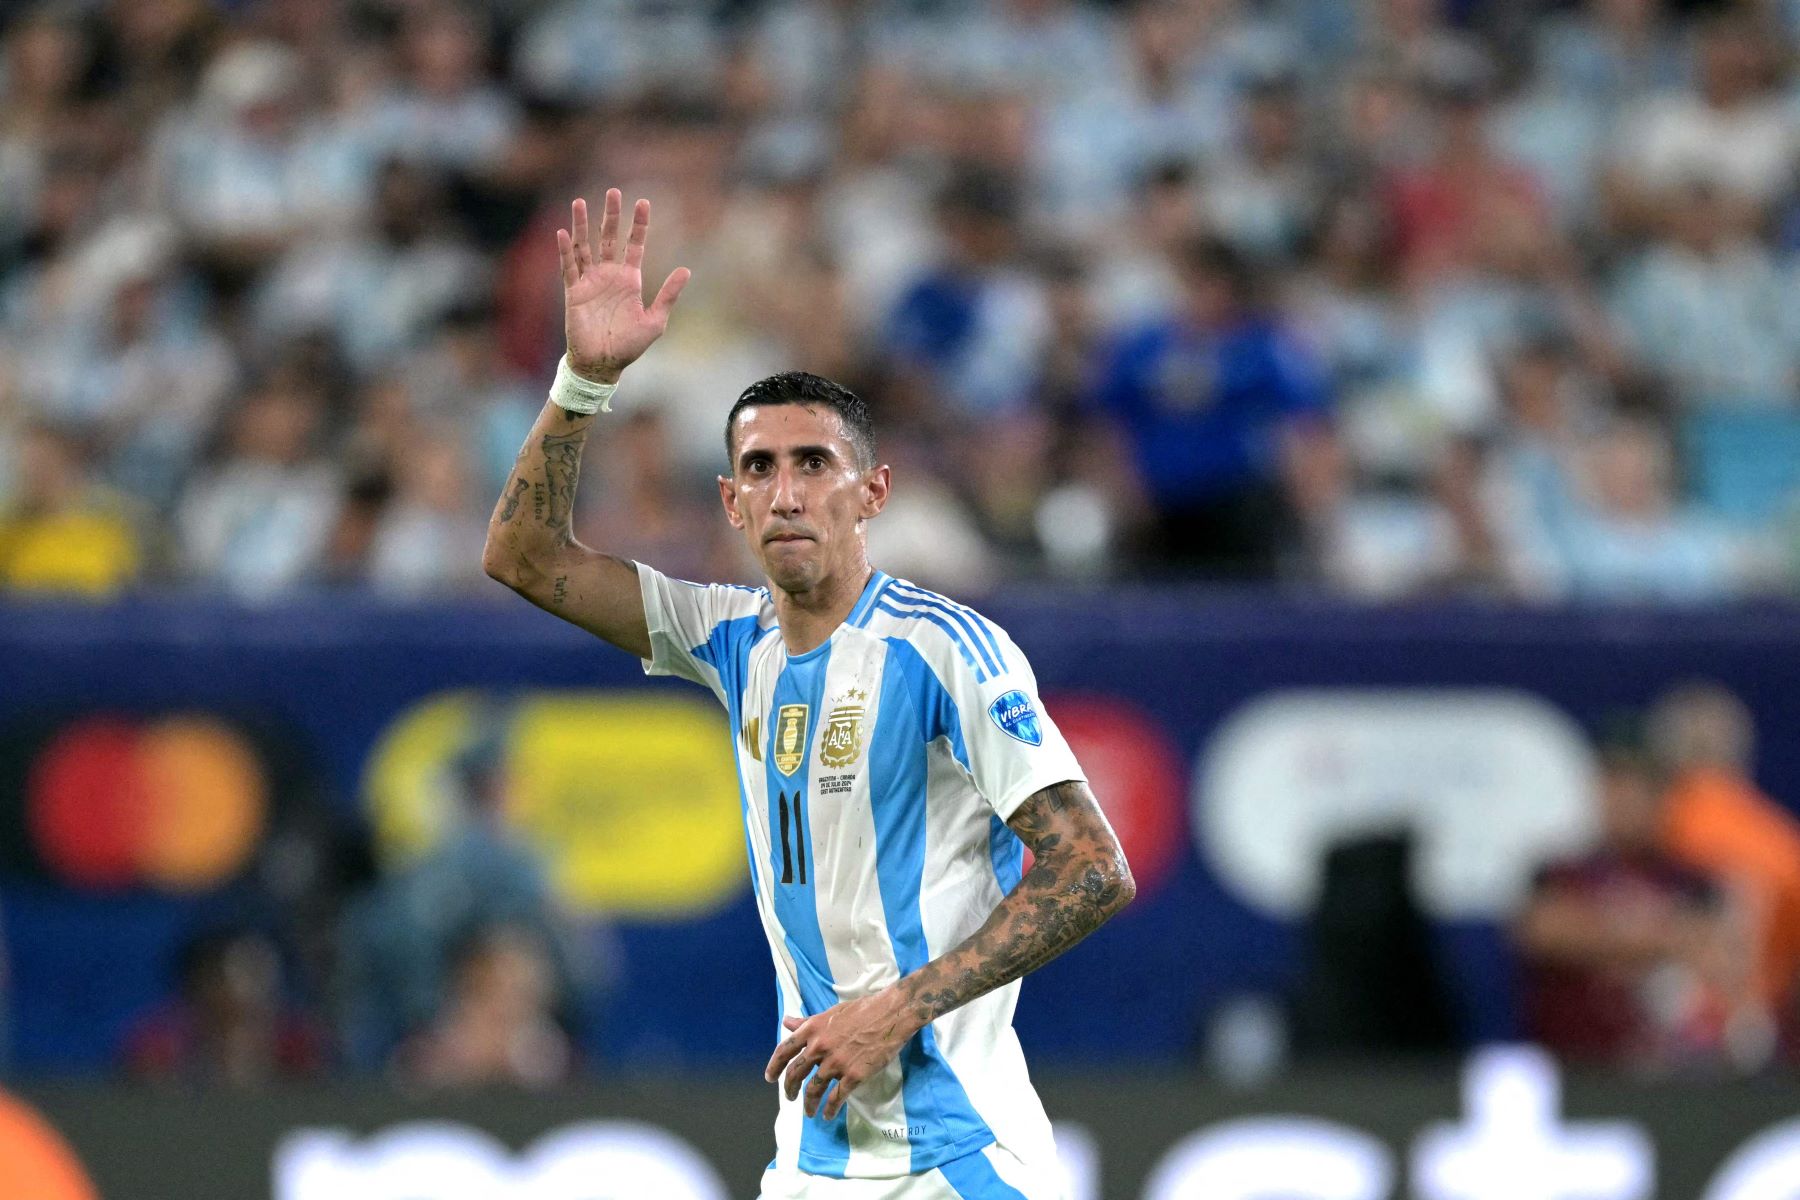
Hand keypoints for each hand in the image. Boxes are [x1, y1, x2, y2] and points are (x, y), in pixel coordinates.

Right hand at [556, 189, 689, 383]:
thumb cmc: (629, 345)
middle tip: (613, 191)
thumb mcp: (655, 321)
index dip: (639, 224)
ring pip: (585, 246)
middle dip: (611, 215)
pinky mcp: (574, 293)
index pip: (634, 244)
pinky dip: (565, 250)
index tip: (643, 202)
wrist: (603, 365)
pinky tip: (563, 232)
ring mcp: (590, 282)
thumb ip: (668, 295)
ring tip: (580, 202)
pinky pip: (568, 268)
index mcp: (629, 279)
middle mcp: (609, 275)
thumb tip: (687, 270)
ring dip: (582, 225)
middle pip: (608, 238)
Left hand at [763, 989, 920, 1120]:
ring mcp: (836, 1063)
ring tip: (809, 1112)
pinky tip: (827, 1115)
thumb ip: (807, 1022)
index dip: (774, 1066)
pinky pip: (837, 1098)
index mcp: (812, 1030)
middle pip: (795, 1073)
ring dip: (809, 1104)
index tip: (770, 1078)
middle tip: (789, 1097)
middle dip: (789, 1089)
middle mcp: (819, 1047)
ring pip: (814, 1090)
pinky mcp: (854, 1075)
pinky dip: (830, 1109)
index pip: (784, 1050)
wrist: (891, 1014)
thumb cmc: (862, 1009)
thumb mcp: (830, 1013)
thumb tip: (787, 1022)